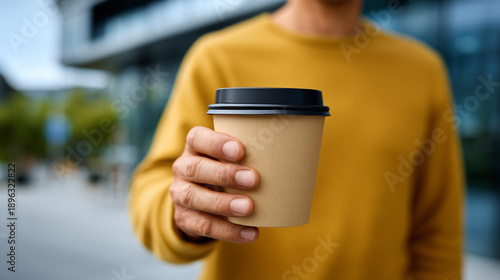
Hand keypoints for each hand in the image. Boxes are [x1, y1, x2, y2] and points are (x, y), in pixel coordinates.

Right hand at [170, 126, 259, 242]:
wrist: (198, 202)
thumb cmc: (224, 171)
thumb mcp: (230, 160)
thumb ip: (249, 156)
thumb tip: (291, 158)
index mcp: (195, 147)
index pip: (198, 138)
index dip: (217, 143)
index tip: (240, 150)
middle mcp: (183, 167)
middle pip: (196, 168)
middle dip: (225, 174)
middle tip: (254, 179)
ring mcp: (179, 193)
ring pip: (195, 197)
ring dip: (223, 203)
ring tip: (249, 208)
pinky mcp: (183, 218)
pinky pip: (203, 225)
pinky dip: (228, 230)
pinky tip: (250, 232)